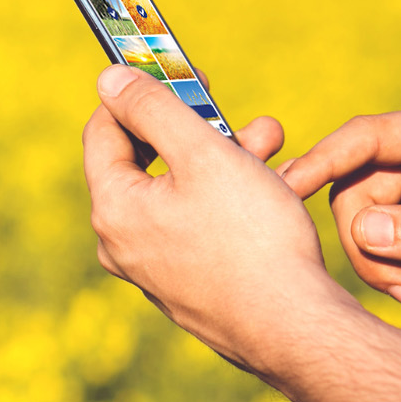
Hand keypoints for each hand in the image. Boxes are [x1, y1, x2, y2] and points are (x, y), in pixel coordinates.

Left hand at [82, 65, 356, 376]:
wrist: (296, 330)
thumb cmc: (251, 238)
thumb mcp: (202, 153)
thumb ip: (152, 108)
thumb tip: (108, 79)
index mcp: (113, 208)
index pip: (104, 130)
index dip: (138, 93)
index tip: (178, 71)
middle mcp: (122, 242)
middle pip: (147, 161)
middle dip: (194, 126)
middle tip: (231, 107)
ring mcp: (154, 269)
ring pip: (180, 192)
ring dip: (222, 158)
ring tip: (270, 140)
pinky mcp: (187, 286)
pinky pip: (198, 225)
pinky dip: (228, 198)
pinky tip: (272, 186)